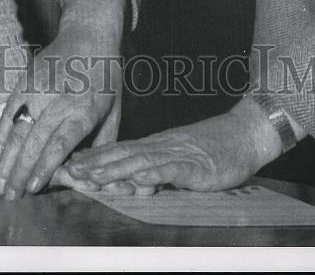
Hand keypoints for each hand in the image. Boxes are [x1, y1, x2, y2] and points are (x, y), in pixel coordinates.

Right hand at [0, 0, 125, 199]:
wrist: (89, 34)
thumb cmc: (105, 77)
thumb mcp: (113, 110)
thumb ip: (100, 143)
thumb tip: (83, 172)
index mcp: (84, 109)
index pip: (60, 143)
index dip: (45, 166)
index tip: (33, 188)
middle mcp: (59, 100)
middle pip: (35, 142)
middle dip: (21, 174)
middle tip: (11, 198)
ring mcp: (39, 89)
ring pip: (18, 130)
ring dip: (7, 161)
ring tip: (1, 184)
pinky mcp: (26, 80)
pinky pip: (10, 110)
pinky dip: (1, 133)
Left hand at [64, 97, 284, 191]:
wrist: (246, 134)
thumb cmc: (216, 149)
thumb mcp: (181, 159)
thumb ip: (158, 170)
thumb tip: (133, 182)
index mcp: (156, 146)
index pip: (119, 151)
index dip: (94, 158)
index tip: (70, 165)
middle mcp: (162, 147)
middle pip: (122, 154)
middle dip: (94, 164)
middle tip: (68, 171)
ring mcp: (178, 154)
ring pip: (140, 161)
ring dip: (114, 169)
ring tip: (92, 176)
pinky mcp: (196, 166)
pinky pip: (172, 169)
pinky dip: (154, 173)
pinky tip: (139, 178)